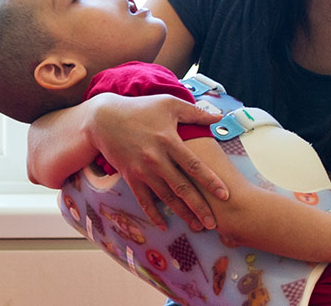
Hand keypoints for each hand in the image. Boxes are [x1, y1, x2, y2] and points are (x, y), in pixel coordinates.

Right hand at [87, 93, 228, 229]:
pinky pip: (143, 200)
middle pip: (182, 187)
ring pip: (166, 197)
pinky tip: (164, 225)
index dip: (210, 181)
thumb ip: (195, 112)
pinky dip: (154, 214)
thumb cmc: (141, 108)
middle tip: (213, 223)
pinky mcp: (130, 177)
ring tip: (196, 226)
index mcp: (169, 141)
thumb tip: (218, 116)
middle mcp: (156, 159)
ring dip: (181, 213)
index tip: (225, 194)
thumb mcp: (169, 104)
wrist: (105, 118)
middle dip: (199, 206)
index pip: (194, 165)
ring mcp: (142, 170)